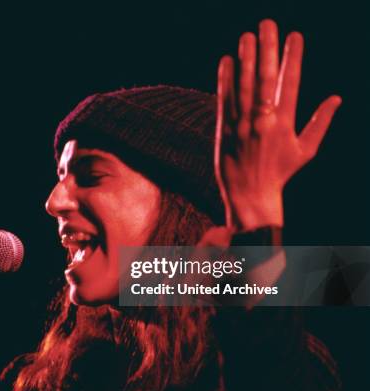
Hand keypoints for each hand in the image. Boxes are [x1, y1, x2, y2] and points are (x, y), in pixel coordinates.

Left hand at [215, 19, 341, 229]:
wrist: (249, 194)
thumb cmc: (280, 173)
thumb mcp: (306, 150)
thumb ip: (320, 123)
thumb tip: (336, 98)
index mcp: (285, 122)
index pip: (291, 82)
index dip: (293, 57)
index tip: (295, 35)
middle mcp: (262, 120)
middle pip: (266, 78)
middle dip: (267, 49)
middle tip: (267, 25)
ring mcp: (241, 123)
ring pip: (243, 85)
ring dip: (245, 58)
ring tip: (247, 36)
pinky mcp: (224, 128)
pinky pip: (224, 99)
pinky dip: (225, 80)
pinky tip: (226, 61)